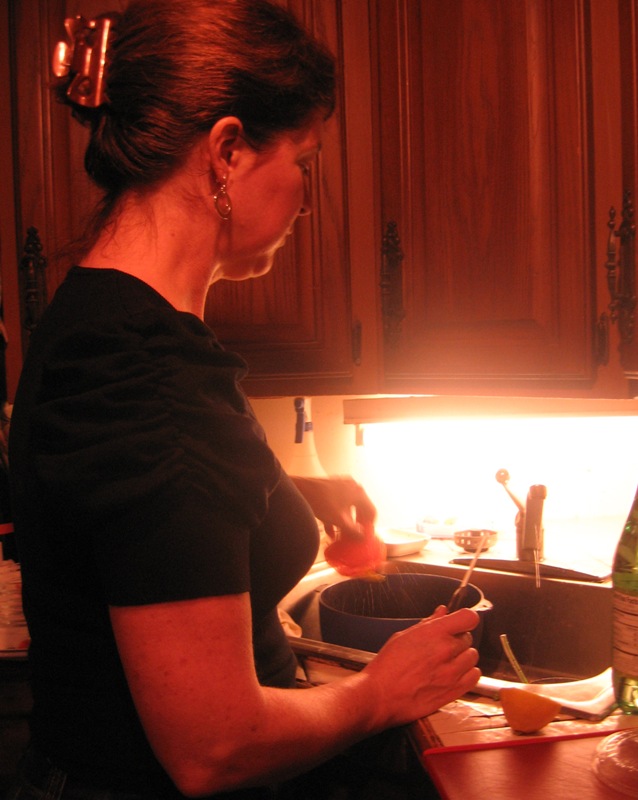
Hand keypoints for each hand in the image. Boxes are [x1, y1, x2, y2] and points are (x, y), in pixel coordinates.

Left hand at [290, 475, 375, 537]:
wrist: (299, 489)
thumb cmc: (322, 503)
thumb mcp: (340, 520)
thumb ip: (354, 531)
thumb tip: (362, 538)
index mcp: (358, 493)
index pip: (372, 511)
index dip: (369, 526)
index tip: (365, 536)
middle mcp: (352, 487)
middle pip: (360, 509)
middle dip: (357, 524)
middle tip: (355, 537)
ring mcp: (341, 485)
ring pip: (348, 507)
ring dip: (346, 522)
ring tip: (342, 536)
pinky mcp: (330, 487)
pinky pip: (338, 503)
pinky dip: (336, 516)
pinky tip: (330, 531)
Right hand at [362, 606, 480, 728]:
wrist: (380, 695)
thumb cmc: (388, 666)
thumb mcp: (404, 636)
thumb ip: (428, 624)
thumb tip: (442, 612)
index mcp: (433, 633)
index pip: (468, 618)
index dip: (466, 619)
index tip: (460, 623)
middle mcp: (446, 650)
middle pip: (468, 638)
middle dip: (457, 639)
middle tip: (442, 646)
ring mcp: (452, 672)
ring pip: (472, 656)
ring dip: (463, 656)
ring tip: (447, 661)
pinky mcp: (454, 691)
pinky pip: (475, 676)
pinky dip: (468, 673)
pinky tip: (455, 673)